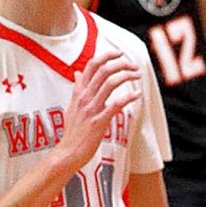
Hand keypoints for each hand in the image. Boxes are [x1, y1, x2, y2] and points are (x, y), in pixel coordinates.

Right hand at [56, 50, 142, 173]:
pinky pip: (115, 104)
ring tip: (137, 76)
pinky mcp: (99, 121)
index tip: (119, 53)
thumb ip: (77, 88)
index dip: (106, 56)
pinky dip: (128, 97)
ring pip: (110, 83)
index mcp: (78, 92)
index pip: (91, 66)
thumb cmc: (72, 131)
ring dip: (126, 76)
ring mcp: (91, 109)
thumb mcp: (71, 106)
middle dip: (121, 63)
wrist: (68, 153)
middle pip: (103, 70)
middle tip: (133, 66)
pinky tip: (137, 95)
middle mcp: (84, 97)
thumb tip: (77, 73)